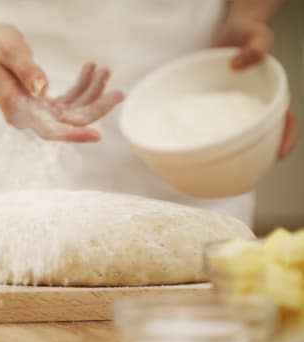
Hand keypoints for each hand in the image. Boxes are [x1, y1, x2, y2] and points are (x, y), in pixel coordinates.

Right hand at [0, 23, 122, 141]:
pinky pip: (67, 101)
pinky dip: (82, 87)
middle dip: (95, 108)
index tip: (97, 135)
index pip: (49, 130)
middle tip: (118, 92)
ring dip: (91, 93)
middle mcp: (26, 115)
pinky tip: (90, 70)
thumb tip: (43, 90)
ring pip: (71, 112)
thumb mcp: (9, 51)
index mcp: (16, 108)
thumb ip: (27, 70)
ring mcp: (34, 110)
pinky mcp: (39, 102)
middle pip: (67, 122)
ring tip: (103, 70)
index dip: (74, 134)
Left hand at [212, 18, 297, 158]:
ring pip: (235, 134)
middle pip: (260, 135)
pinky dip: (207, 136)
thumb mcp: (255, 34)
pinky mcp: (213, 107)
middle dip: (256, 154)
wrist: (224, 33)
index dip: (284, 138)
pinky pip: (211, 124)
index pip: (284, 120)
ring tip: (218, 168)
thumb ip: (254, 46)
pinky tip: (194, 147)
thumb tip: (239, 63)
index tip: (279, 154)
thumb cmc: (245, 34)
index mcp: (270, 94)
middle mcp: (252, 105)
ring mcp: (232, 108)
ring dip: (229, 152)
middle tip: (245, 171)